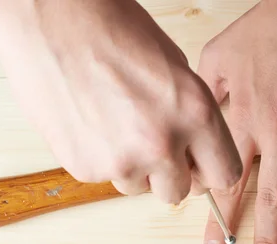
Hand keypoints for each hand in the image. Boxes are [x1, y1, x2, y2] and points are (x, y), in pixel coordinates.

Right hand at [0, 0, 241, 202]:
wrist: (51, 18)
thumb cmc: (113, 31)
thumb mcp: (177, 70)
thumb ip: (193, 119)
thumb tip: (196, 157)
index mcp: (196, 115)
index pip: (225, 176)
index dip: (211, 171)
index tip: (201, 167)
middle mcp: (162, 145)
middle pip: (180, 192)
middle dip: (171, 174)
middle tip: (154, 147)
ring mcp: (122, 161)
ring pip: (140, 188)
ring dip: (135, 168)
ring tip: (116, 125)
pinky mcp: (86, 168)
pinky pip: (105, 178)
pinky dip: (102, 159)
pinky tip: (92, 124)